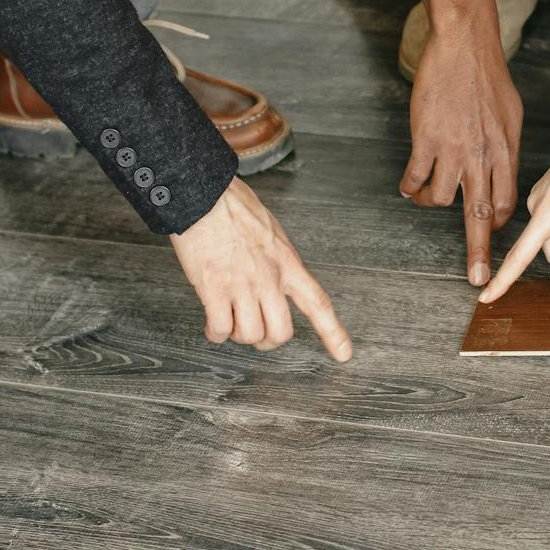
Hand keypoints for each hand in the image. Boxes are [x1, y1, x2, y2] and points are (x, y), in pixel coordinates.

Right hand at [171, 178, 352, 360]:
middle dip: (268, 341)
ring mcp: (242, 285)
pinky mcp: (214, 289)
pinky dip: (215, 333)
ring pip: (250, 335)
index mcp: (287, 263)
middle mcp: (269, 279)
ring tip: (229, 322)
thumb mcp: (272, 231)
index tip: (344, 354)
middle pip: (281, 332)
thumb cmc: (234, 206)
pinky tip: (212, 324)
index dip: (333, 333)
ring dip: (238, 335)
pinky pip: (220, 328)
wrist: (204, 195)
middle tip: (257, 334)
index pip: (318, 303)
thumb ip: (277, 259)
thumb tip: (275, 276)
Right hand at [401, 18, 523, 287]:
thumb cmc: (488, 76)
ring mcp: (454, 150)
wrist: (464, 45)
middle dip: (479, 253)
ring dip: (431, 204)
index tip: (489, 233)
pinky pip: (415, 179)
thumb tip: (503, 168)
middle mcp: (483, 156)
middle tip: (477, 279)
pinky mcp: (426, 141)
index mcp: (506, 151)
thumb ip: (506, 147)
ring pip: (442, 200)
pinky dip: (410, 187)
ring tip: (424, 197)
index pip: (506, 201)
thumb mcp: (511, 114)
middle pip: (481, 216)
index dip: (496, 222)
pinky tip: (408, 185)